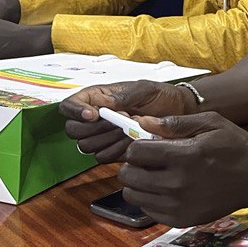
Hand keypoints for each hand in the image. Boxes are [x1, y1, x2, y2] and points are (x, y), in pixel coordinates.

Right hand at [61, 80, 197, 161]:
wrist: (178, 113)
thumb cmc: (161, 96)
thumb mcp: (145, 89)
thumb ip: (124, 96)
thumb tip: (104, 104)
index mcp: (96, 97)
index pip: (69, 105)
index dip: (75, 111)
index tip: (94, 114)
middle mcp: (95, 117)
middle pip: (73, 130)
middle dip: (96, 128)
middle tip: (120, 121)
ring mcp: (101, 136)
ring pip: (87, 146)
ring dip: (108, 139)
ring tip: (130, 129)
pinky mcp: (112, 150)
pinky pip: (103, 157)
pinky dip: (116, 151)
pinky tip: (131, 141)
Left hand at [117, 112, 247, 226]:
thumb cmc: (235, 146)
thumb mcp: (211, 123)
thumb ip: (176, 123)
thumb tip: (143, 123)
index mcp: (184, 156)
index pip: (135, 152)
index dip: (137, 145)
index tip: (146, 145)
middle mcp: (177, 183)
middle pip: (129, 175)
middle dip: (132, 164)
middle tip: (146, 161)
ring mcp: (178, 205)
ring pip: (133, 195)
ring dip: (138, 183)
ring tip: (153, 175)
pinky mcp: (181, 220)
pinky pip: (147, 210)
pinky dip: (149, 199)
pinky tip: (164, 190)